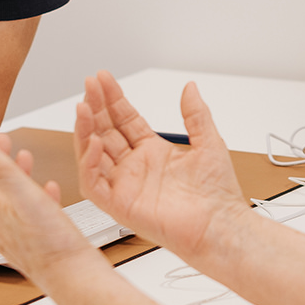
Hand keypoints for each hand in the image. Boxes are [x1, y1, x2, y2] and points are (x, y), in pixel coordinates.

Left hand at [0, 130, 96, 280]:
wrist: (74, 281)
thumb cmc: (53, 245)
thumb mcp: (26, 198)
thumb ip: (0, 171)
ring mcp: (15, 235)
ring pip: (6, 198)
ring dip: (10, 174)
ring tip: (20, 155)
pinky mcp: (33, 243)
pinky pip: (27, 213)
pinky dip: (32, 194)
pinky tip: (47, 189)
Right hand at [74, 71, 248, 263]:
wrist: (220, 225)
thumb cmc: (217, 194)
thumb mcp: (209, 142)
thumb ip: (196, 114)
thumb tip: (189, 88)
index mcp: (153, 152)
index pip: (124, 120)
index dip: (112, 99)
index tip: (102, 79)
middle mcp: (135, 168)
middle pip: (105, 132)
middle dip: (95, 107)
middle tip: (89, 84)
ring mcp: (125, 186)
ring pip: (93, 154)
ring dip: (85, 130)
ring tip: (84, 107)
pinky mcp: (119, 206)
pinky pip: (93, 183)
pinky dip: (89, 163)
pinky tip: (93, 142)